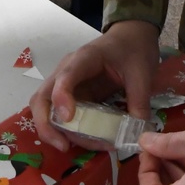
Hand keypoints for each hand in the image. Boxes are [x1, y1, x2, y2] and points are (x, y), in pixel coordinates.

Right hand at [30, 20, 160, 153]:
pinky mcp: (73, 96)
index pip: (65, 76)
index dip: (62, 96)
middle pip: (42, 97)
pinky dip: (66, 131)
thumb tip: (137, 134)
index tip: (68, 118)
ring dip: (55, 131)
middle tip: (63, 145)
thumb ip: (139, 100)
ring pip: (46, 109)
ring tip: (75, 148)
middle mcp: (67, 71)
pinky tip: (84, 142)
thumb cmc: (133, 48)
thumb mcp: (142, 72)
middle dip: (46, 124)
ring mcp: (67, 84)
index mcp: (85, 58)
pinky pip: (60, 115)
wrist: (131, 36)